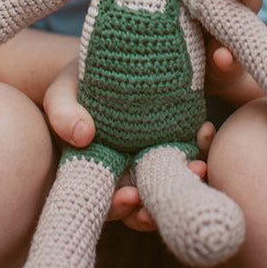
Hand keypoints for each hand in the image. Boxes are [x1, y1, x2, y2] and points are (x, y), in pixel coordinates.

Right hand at [44, 62, 216, 231]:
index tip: (132, 198)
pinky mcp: (171, 133)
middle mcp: (126, 169)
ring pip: (169, 181)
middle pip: (145, 201)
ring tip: (198, 167)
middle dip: (161, 204)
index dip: (119, 207)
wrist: (101, 60)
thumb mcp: (62, 93)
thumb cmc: (76, 82)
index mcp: (97, 169)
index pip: (107, 202)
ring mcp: (150, 153)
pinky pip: (187, 148)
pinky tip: (204, 131)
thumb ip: (63, 113)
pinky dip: (197, 146)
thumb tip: (83, 136)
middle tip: (172, 190)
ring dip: (186, 180)